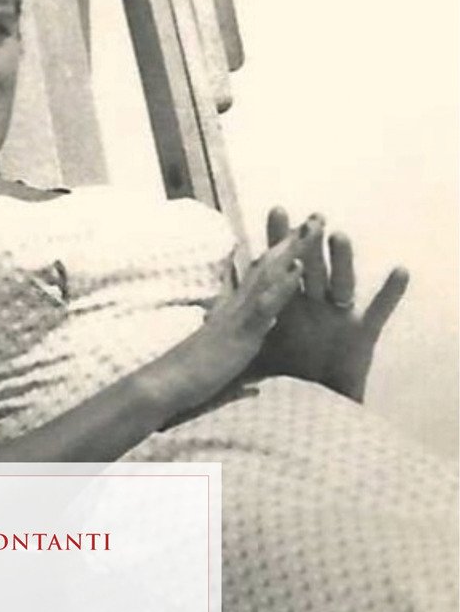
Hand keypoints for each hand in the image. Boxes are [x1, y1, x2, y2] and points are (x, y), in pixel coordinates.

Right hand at [162, 222, 308, 414]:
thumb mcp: (223, 375)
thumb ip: (241, 373)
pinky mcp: (239, 331)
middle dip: (293, 241)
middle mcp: (235, 308)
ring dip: (292, 249)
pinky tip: (299, 266)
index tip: (301, 238)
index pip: (260, 280)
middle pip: (268, 266)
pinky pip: (264, 303)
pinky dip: (282, 284)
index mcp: (233, 316)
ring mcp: (237, 316)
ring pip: (268, 275)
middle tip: (318, 216)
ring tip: (315, 226)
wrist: (164, 388)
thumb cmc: (189, 384)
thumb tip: (255, 387)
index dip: (281, 258)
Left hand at [254, 207, 408, 401]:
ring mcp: (340, 317)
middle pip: (313, 268)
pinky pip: (378, 312)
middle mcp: (317, 306)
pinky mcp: (362, 335)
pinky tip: (400, 271)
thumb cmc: (291, 374)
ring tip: (339, 236)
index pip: (285, 269)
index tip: (278, 209)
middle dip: (310, 242)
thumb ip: (245, 328)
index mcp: (292, 306)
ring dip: (342, 259)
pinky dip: (390, 293)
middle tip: (312, 214)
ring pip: (342, 282)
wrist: (320, 401)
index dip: (279, 242)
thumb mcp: (260, 349)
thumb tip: (212, 312)